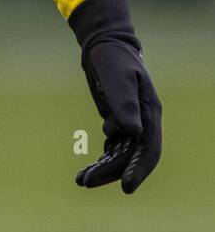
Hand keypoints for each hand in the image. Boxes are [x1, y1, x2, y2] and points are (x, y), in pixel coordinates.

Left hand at [68, 0, 161, 193]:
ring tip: (81, 180)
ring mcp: (130, 123)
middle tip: (87, 182)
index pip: (149, 149)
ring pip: (120, 155)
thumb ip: (124, 103)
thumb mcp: (117, 78)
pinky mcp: (116, 121)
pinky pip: (112, 148)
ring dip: (104, 169)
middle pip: (131, 157)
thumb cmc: (113, 58)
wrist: (103, 45)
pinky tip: (86, 168)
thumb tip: (132, 132)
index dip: (139, 169)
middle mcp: (142, 122)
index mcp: (149, 113)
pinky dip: (101, 159)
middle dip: (112, 172)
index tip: (126, 187)